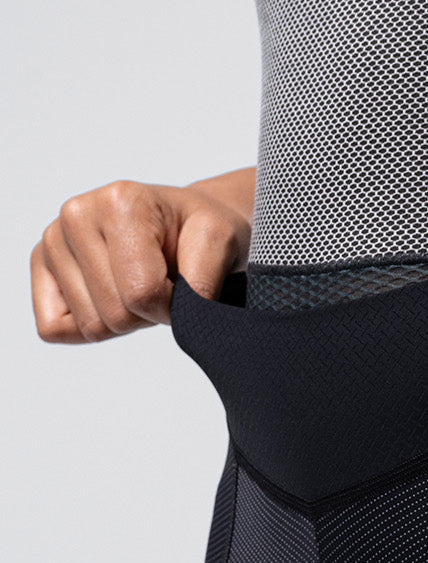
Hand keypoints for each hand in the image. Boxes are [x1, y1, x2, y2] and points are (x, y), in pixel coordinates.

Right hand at [30, 173, 253, 344]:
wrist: (184, 222)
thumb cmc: (197, 231)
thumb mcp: (221, 241)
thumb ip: (205, 277)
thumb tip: (185, 316)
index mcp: (119, 202)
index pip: (141, 294)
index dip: (170, 306)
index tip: (181, 286)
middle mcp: (76, 213)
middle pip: (115, 315)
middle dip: (146, 313)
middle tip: (159, 284)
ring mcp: (53, 238)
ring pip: (91, 325)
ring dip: (123, 318)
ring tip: (137, 284)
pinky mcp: (40, 264)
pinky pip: (53, 327)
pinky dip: (88, 327)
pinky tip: (108, 296)